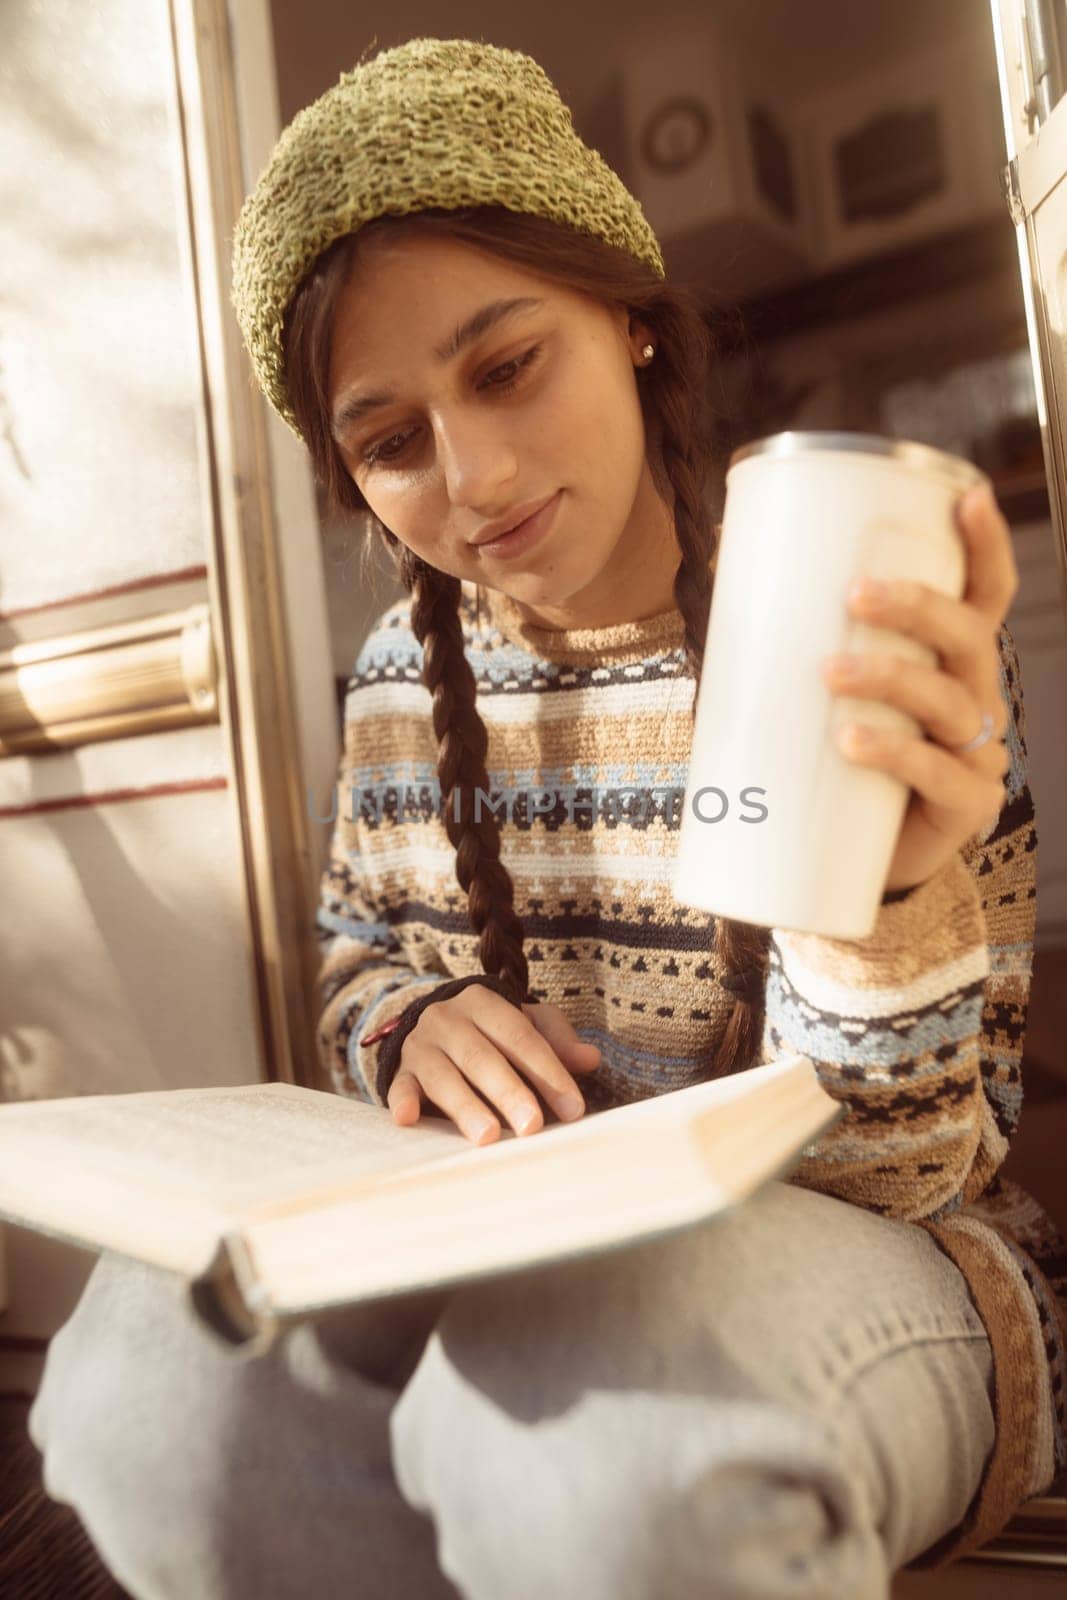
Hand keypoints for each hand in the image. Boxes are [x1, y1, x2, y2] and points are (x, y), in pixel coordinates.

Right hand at [386, 991, 600, 1143]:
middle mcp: (448, 1019)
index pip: (520, 1036)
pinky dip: (403, 1102)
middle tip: (533, 1126)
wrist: (428, 1027)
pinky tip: (410, 1118)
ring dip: (466, 1106)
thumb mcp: (523, 1024)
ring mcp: (420, 1046)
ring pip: (444, 1076)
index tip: (573, 1108)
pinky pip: (400, 1087)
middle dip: (509, 1092)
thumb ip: (556, 1040)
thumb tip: (590, 1058)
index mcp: (483, 1002)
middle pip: (482, 1057)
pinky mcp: (400, 1072)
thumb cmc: (488, 1033)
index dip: (548, 1072)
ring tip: (488, 1136)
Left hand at [820, 482, 1017, 893]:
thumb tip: (719, 579)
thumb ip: (786, 646)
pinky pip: (938, 773)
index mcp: (949, 661)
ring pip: (949, 700)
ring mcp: (976, 754)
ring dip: (891, 678)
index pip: (984, 595)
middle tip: (855, 595)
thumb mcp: (819, 698)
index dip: (985, 546)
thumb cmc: (833, 764)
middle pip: (968, 637)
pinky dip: (894, 754)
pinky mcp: (965, 806)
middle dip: (917, 607)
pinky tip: (852, 743)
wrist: (850, 865)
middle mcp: (974, 697)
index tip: (964, 496)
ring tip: (830, 672)